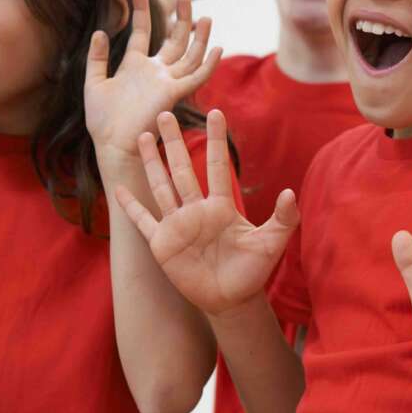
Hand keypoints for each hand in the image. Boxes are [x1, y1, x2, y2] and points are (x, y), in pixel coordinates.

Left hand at [85, 0, 220, 158]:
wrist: (113, 144)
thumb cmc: (102, 120)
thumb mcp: (94, 83)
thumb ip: (97, 57)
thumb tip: (101, 30)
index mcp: (135, 66)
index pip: (143, 31)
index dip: (141, 10)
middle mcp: (156, 71)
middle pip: (174, 39)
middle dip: (180, 17)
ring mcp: (167, 81)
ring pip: (190, 54)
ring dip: (198, 35)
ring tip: (204, 16)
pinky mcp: (174, 93)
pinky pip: (197, 77)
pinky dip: (209, 64)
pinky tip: (217, 48)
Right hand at [116, 109, 298, 315]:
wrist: (232, 299)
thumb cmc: (253, 270)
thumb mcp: (273, 242)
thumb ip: (284, 218)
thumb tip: (291, 192)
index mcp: (221, 206)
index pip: (217, 166)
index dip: (216, 140)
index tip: (215, 113)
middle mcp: (197, 210)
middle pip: (182, 168)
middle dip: (174, 141)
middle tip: (165, 113)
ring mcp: (177, 225)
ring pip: (161, 186)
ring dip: (152, 163)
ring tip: (144, 137)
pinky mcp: (162, 244)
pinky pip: (143, 220)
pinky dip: (131, 206)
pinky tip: (120, 188)